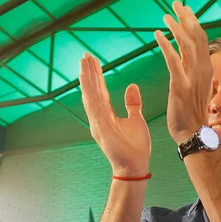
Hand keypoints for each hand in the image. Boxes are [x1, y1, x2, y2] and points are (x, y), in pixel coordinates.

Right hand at [79, 52, 153, 177]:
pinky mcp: (100, 128)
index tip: (93, 61)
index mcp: (107, 115)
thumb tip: (131, 86)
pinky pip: (93, 106)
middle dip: (89, 73)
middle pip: (92, 90)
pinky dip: (89, 93)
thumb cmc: (135, 147)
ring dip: (86, 79)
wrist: (136, 166)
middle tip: (85, 55)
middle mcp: (98, 117)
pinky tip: (86, 80)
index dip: (96, 75)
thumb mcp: (136, 120)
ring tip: (84, 62)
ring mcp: (98, 122)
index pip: (100, 90)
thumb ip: (132, 104)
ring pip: (90, 95)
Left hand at [155, 1, 213, 142]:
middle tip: (176, 3)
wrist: (193, 134)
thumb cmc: (191, 113)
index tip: (185, 9)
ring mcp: (192, 78)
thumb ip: (194, 70)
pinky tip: (157, 34)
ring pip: (187, 44)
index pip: (202, 39)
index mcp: (205, 69)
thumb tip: (189, 57)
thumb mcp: (197, 87)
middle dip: (187, 17)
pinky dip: (166, 45)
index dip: (194, 22)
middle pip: (197, 36)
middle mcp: (202, 70)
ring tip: (165, 16)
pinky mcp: (180, 86)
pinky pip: (173, 60)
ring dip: (176, 27)